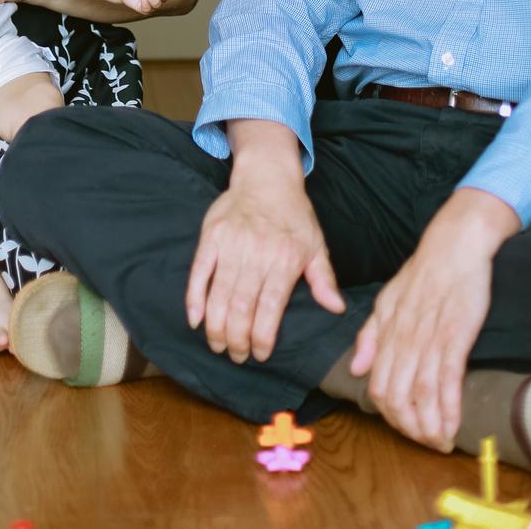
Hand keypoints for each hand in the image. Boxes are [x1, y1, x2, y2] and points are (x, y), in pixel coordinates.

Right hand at [186, 160, 344, 362]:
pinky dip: (194, 298)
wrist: (267, 176)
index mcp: (285, 259)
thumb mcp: (316, 244)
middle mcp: (257, 253)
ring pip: (220, 294)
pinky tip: (195, 320)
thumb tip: (336, 309)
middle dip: (237, 339)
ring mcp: (231, 244)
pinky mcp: (211, 236)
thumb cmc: (294, 214)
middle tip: (236, 355)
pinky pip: (199, 272)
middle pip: (242, 307)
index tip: (259, 354)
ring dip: (216, 326)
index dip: (262, 337)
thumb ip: (324, 279)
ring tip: (218, 345)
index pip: (270, 308)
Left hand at [350, 188, 519, 450]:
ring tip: (440, 443)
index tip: (405, 427)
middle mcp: (404, 338)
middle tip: (426, 443)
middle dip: (410, 428)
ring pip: (421, 394)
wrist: (453, 245)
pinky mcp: (455, 335)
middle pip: (397, 396)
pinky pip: (447, 378)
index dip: (389, 414)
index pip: (378, 384)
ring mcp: (429, 337)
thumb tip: (356, 369)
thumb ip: (371, 335)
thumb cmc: (422, 272)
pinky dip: (449, 407)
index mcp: (387, 331)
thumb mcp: (388, 299)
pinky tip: (453, 426)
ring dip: (429, 426)